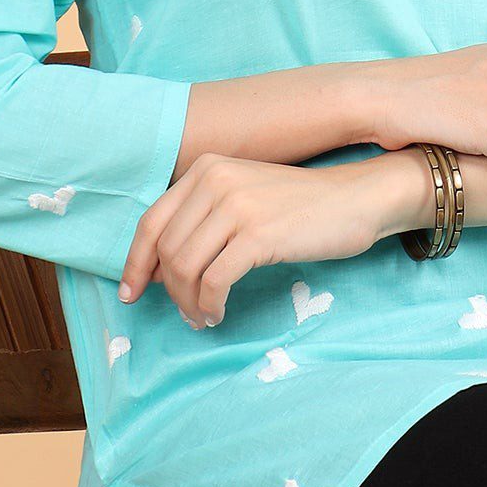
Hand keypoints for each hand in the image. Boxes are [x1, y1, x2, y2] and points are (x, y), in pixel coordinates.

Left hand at [117, 154, 397, 328]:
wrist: (355, 199)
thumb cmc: (300, 206)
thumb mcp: (243, 196)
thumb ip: (202, 218)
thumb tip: (160, 269)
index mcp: (205, 169)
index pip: (151, 221)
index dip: (135, 262)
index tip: (131, 292)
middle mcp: (215, 180)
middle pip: (166, 249)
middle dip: (168, 290)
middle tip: (183, 314)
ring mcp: (236, 206)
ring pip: (185, 267)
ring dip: (188, 302)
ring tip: (202, 317)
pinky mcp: (258, 235)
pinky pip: (214, 281)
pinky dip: (209, 304)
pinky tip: (218, 314)